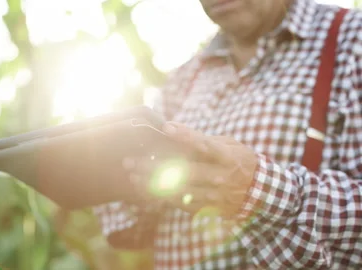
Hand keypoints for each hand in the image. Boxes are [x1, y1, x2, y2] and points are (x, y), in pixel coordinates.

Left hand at [122, 122, 257, 217]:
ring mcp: (215, 196)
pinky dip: (163, 198)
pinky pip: (182, 204)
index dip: (187, 136)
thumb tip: (173, 127)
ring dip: (153, 184)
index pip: (206, 144)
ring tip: (133, 177)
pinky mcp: (210, 209)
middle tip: (130, 161)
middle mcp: (221, 177)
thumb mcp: (229, 145)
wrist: (260, 193)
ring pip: (180, 190)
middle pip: (185, 171)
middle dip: (155, 166)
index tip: (167, 127)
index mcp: (228, 157)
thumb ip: (204, 139)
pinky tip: (146, 191)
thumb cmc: (239, 161)